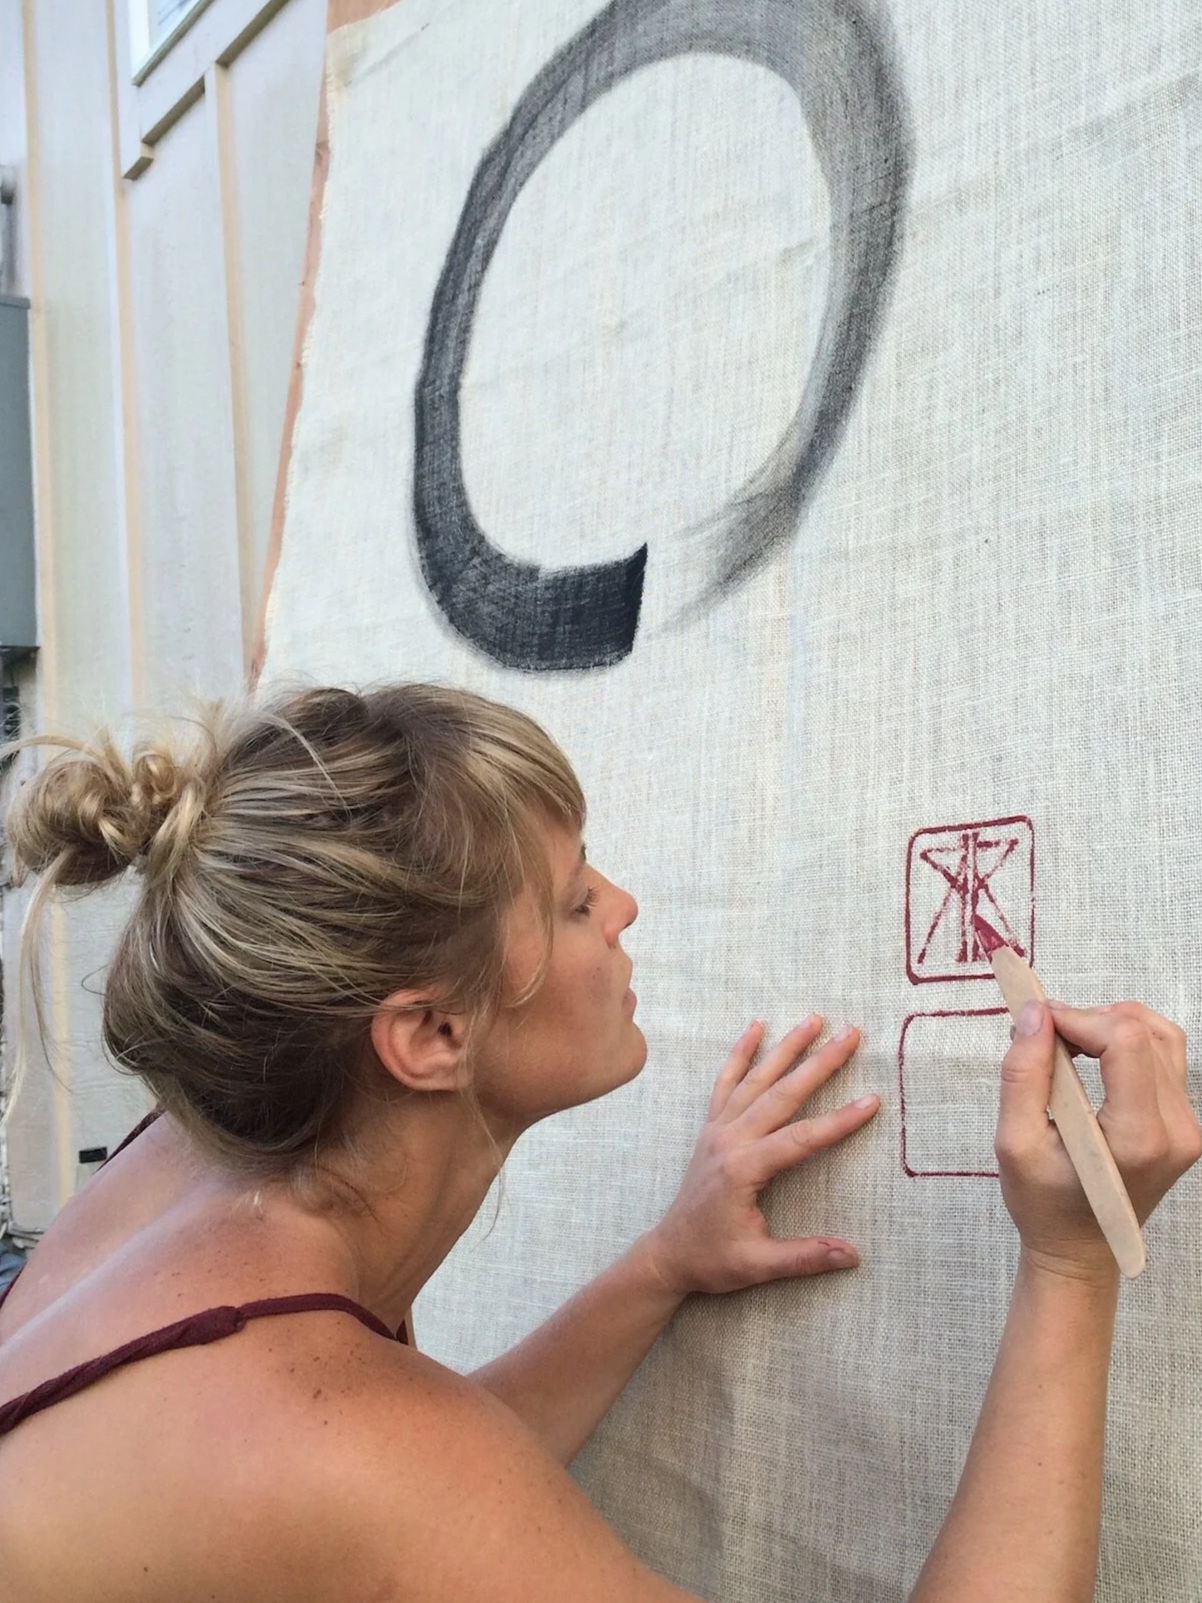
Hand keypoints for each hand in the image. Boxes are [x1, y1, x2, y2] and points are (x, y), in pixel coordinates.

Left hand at [642, 1017, 879, 1296]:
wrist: (669, 1253)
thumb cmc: (713, 1260)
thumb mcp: (759, 1265)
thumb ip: (805, 1256)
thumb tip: (852, 1255)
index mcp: (744, 1169)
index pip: (801, 1139)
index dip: (839, 1122)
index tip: (872, 1101)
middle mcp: (730, 1140)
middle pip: (782, 1094)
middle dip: (819, 1062)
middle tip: (851, 1035)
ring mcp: (718, 1129)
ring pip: (756, 1079)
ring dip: (786, 1047)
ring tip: (814, 1019)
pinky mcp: (711, 1128)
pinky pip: (725, 1082)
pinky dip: (740, 1052)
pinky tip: (755, 1027)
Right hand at [995, 999, 1201, 1280]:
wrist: (1079, 1250)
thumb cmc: (1042, 1205)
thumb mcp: (1014, 1142)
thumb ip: (1023, 1073)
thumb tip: (1035, 1013)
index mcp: (1138, 1138)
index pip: (1125, 1041)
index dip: (1078, 1018)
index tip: (1038, 1024)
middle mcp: (1177, 1130)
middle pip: (1144, 1033)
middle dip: (1089, 1019)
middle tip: (1045, 1036)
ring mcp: (1189, 1128)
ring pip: (1162, 1037)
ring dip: (1112, 1026)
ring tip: (1070, 1044)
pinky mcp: (1186, 1125)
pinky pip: (1166, 1059)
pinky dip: (1128, 1043)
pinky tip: (1095, 1058)